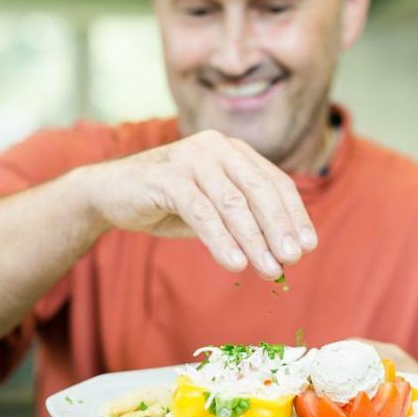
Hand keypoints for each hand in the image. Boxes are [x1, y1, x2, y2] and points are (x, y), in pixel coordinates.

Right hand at [82, 129, 316, 278]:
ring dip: (255, 240)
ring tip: (270, 270)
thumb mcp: (213, 208)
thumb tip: (283, 253)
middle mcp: (215, 147)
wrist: (110, 193)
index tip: (307, 245)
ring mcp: (190, 158)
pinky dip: (222, 240)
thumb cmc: (167, 202)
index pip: (274, 181)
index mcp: (232, 150)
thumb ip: (243, 220)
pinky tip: (237, 263)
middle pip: (259, 190)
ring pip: (233, 203)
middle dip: (279, 228)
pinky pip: (202, 213)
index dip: (294, 214)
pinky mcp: (167, 177)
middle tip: (293, 259)